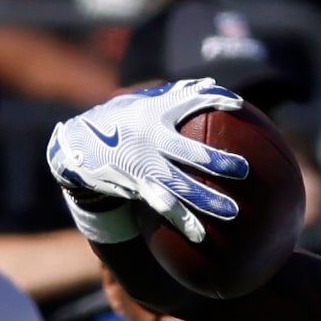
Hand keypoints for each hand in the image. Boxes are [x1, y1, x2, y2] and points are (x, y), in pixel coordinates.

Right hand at [44, 78, 246, 244]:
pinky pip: (164, 206)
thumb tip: (210, 84)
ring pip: (179, 185)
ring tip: (232, 212)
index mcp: (154, 114)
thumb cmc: (120, 122)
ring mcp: (143, 165)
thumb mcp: (140, 103)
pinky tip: (202, 236)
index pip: (187, 102)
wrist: (76, 147)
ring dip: (205, 200)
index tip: (238, 105)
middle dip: (217, 161)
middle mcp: (150, 139)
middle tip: (244, 170)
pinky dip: (183, 220)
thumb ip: (175, 96)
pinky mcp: (137, 185)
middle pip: (189, 151)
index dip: (212, 100)